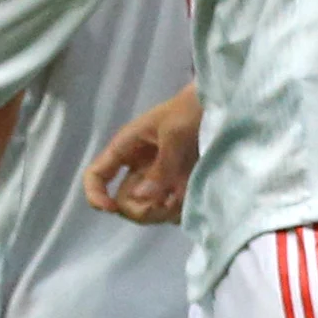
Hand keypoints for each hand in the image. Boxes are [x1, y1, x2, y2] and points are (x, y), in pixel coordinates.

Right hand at [83, 86, 201, 224]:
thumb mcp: (174, 133)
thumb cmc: (191, 110)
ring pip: (148, 210)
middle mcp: (138, 167)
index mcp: (127, 149)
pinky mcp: (179, 185)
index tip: (110, 209)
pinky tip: (192, 200)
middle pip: (124, 202)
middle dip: (140, 209)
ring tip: (183, 199)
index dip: (95, 195)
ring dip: (162, 212)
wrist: (221, 105)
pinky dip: (179, 211)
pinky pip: (172, 210)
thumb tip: (142, 198)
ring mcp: (158, 178)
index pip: (96, 176)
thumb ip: (161, 166)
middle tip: (166, 202)